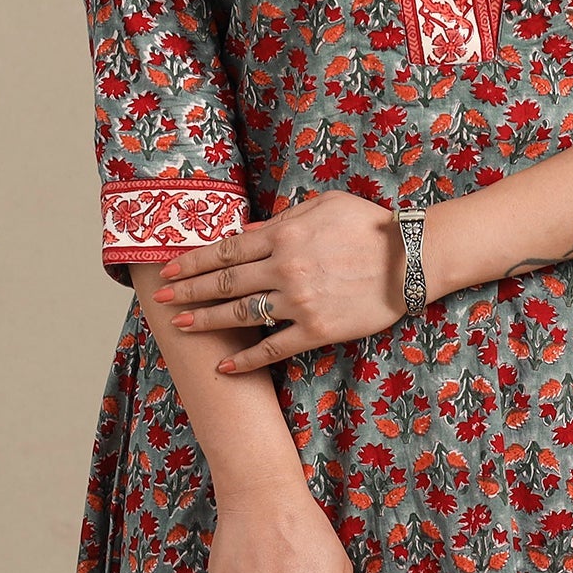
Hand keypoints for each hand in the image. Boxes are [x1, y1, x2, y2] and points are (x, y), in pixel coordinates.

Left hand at [150, 190, 405, 373]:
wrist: (410, 259)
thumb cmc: (370, 225)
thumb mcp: (325, 205)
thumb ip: (282, 218)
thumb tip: (246, 233)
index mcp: (285, 235)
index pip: (227, 250)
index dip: (195, 260)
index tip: (171, 269)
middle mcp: (285, 269)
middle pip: (225, 282)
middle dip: (189, 291)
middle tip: (162, 301)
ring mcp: (299, 302)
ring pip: (241, 314)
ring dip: (207, 321)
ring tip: (182, 327)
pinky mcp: (316, 330)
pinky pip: (273, 347)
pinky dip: (246, 359)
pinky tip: (225, 366)